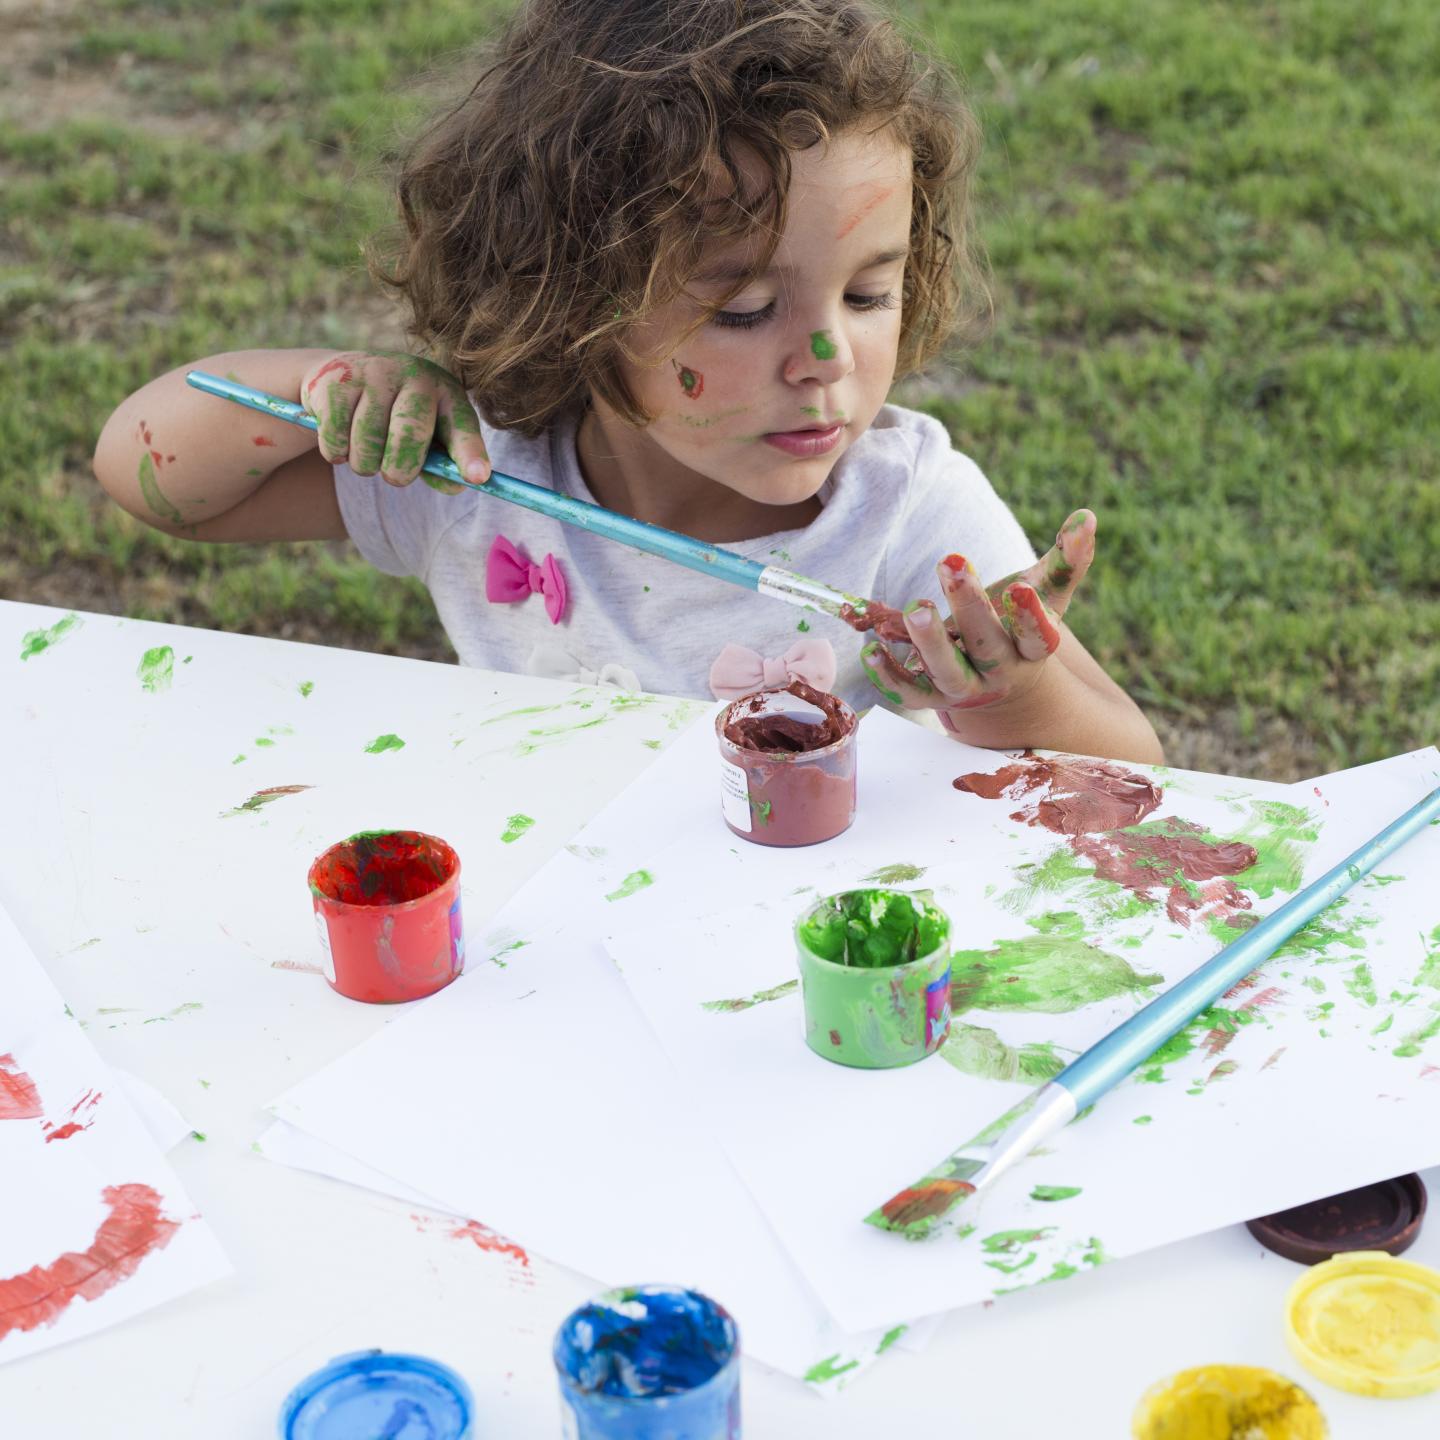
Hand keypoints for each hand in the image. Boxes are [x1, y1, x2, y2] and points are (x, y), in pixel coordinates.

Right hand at [299, 351, 490, 491]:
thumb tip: (457, 486)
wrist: (344, 376)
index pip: (463, 426)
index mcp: (447, 394)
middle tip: (394, 477)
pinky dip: (336, 453)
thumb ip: (442, 465)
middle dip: (399, 471)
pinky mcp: (336, 379)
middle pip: (409, 435)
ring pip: (368, 443)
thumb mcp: (427, 437)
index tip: (477, 476)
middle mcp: (415, 375)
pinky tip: (341, 441)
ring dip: (364, 465)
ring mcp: (374, 372)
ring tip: (365, 455)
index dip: (470, 453)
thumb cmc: (397, 417)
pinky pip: (335, 437)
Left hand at [860, 509, 1096, 724]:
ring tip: (916, 606)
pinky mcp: (930, 697)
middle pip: (987, 646)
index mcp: (1032, 651)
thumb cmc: (1020, 626)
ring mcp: (963, 689)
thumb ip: (1066, 561)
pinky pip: (908, 694)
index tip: (1018, 587)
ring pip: (946, 672)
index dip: (1030, 617)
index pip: (1038, 639)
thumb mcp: (1045, 596)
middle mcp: (1000, 673)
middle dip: (969, 607)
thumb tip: (1087, 516)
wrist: (1001, 685)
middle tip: (951, 563)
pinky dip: (887, 675)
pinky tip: (870, 647)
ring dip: (928, 641)